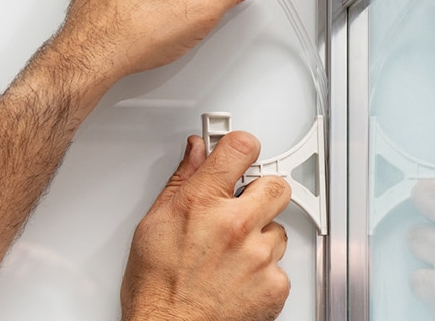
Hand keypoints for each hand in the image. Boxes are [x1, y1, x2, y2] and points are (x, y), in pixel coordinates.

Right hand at [121, 132, 291, 319]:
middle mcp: (236, 224)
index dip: (243, 146)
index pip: (241, 147)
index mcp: (203, 203)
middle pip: (276, 185)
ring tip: (233, 255)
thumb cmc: (156, 287)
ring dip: (261, 237)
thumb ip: (182, 180)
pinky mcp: (274, 284)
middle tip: (245, 208)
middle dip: (262, 193)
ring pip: (278, 228)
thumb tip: (195, 152)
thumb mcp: (154, 223)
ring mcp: (259, 255)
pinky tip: (240, 278)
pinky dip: (264, 270)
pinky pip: (280, 264)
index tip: (243, 151)